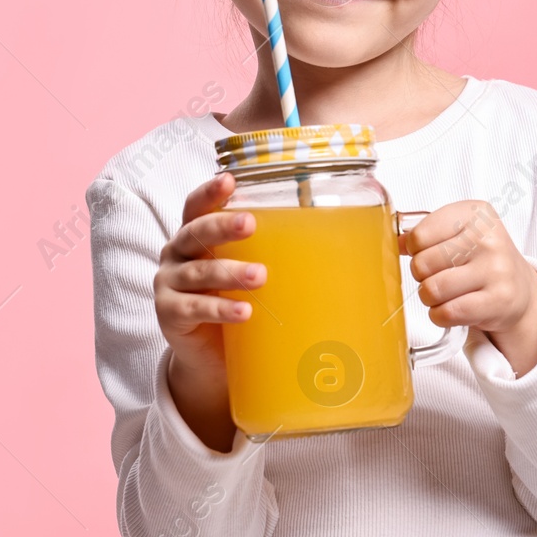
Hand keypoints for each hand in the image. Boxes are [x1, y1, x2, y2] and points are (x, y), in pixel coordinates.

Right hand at [154, 171, 267, 449]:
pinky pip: (194, 309)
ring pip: (199, 272)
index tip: (230, 179)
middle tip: (251, 224)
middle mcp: (178, 254)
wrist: (211, 357)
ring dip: (231, 273)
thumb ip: (281, 253)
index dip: (210, 191)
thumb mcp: (253, 271)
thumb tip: (366, 238)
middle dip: (223, 226)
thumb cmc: (239, 300)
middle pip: (196, 232)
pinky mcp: (169, 315)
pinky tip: (245, 312)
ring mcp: (170, 285)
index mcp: (197, 235)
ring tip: (261, 276)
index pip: (197, 205)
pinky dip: (221, 309)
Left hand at [403, 200, 536, 375]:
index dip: (415, 250)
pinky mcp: (498, 300)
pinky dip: (440, 316)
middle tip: (437, 276)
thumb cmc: (481, 258)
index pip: (419, 235)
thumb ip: (424, 233)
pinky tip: (451, 309)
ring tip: (444, 294)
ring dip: (429, 298)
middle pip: (422, 264)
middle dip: (422, 276)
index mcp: (475, 213)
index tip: (429, 252)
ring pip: (432, 290)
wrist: (519, 288)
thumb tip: (393, 242)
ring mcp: (496, 269)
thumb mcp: (458, 233)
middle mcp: (488, 238)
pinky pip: (447, 313)